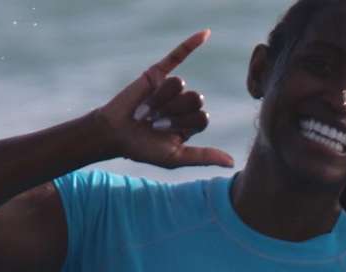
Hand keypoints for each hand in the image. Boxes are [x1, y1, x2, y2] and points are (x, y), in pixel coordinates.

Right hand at [92, 31, 235, 169]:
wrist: (114, 134)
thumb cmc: (143, 148)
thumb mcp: (175, 157)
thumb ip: (203, 157)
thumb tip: (232, 163)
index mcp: (190, 123)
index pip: (203, 118)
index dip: (184, 125)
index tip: (165, 133)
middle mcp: (183, 104)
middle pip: (196, 100)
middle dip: (173, 113)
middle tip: (154, 120)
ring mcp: (171, 88)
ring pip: (180, 85)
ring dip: (161, 100)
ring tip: (147, 109)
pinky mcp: (157, 73)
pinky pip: (177, 56)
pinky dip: (190, 44)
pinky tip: (206, 34)